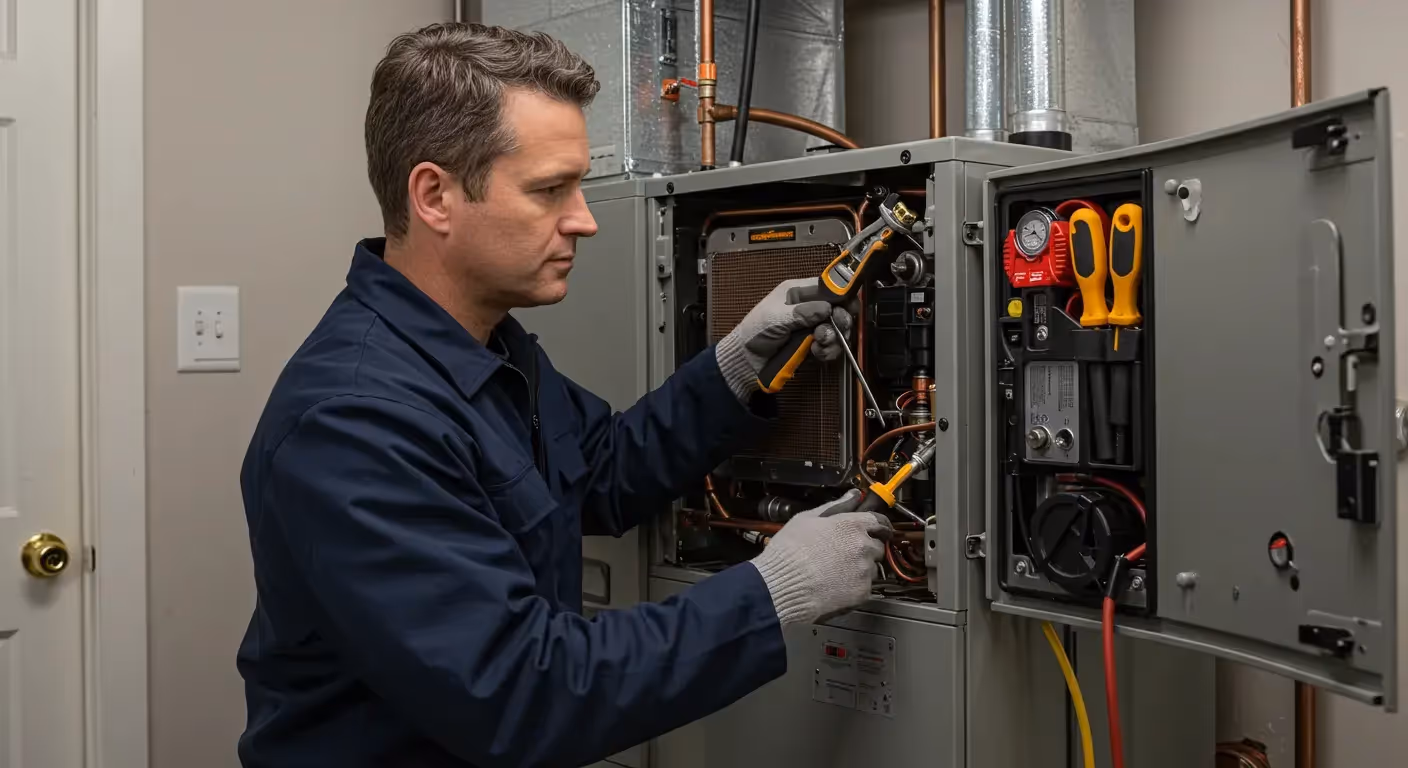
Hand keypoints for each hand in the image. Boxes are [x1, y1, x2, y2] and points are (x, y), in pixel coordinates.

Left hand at [713, 277, 851, 400]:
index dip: (842, 295)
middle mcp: (809, 308)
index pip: (829, 287)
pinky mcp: (814, 346)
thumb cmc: (755, 333)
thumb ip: (802, 312)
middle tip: (834, 327)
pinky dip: (828, 351)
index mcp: (798, 293)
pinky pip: (832, 346)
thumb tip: (828, 308)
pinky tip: (816, 352)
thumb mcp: (776, 318)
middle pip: (839, 308)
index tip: (848, 306)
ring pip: (838, 329)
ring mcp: (813, 328)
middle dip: (840, 319)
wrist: (747, 362)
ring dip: (834, 337)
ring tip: (819, 342)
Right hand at [748, 490, 892, 626]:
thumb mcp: (807, 519)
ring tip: (836, 571)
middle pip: (877, 546)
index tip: (880, 530)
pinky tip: (836, 584)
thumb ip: (836, 506)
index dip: (880, 526)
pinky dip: (855, 586)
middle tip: (846, 554)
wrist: (781, 586)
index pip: (880, 522)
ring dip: (861, 568)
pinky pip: (865, 586)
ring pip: (872, 567)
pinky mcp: (862, 592)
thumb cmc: (789, 551)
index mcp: (851, 525)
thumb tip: (853, 495)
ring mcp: (865, 570)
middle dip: (866, 548)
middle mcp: (863, 546)